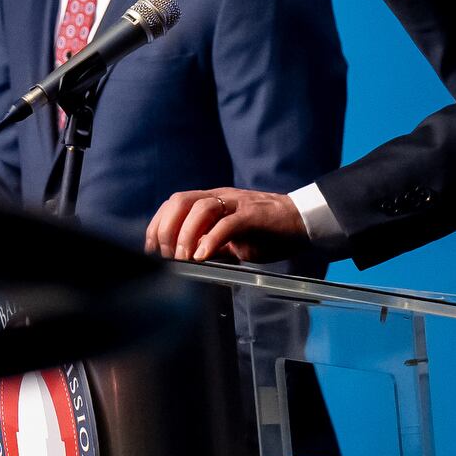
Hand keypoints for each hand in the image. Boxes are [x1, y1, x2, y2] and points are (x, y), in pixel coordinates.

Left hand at [145, 187, 307, 262]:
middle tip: (169, 257)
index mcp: (213, 200)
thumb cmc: (268, 233)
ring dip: (186, 236)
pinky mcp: (254, 215)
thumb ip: (211, 243)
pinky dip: (211, 239)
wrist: (302, 223)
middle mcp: (221, 196)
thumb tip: (188, 258)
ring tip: (185, 258)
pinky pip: (227, 223)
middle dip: (167, 230)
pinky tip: (204, 256)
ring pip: (201, 209)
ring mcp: (237, 203)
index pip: (174, 204)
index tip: (152, 250)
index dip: (157, 226)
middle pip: (180, 202)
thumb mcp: (232, 241)